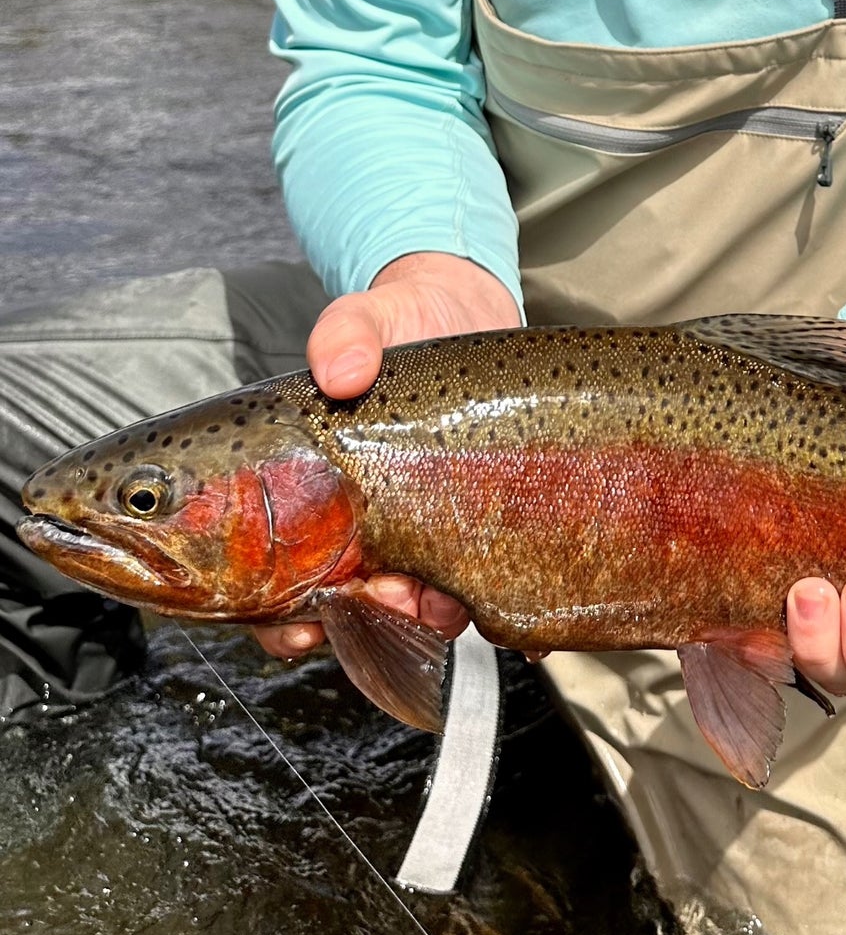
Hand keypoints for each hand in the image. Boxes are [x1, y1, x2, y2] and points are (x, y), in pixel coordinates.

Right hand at [254, 252, 519, 659]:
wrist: (470, 312)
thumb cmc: (398, 322)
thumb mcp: (364, 319)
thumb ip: (343, 335)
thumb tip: (339, 371)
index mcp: (301, 488)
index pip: (263, 577)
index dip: (272, 616)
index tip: (300, 620)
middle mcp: (351, 520)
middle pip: (333, 606)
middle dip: (355, 622)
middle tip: (382, 596)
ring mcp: (413, 526)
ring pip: (405, 605)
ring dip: (418, 615)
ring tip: (434, 597)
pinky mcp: (469, 521)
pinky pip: (470, 582)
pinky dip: (479, 602)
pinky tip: (493, 602)